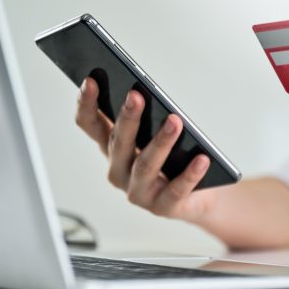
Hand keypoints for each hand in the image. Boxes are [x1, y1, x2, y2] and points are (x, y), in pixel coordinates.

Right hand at [75, 77, 215, 222]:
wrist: (196, 198)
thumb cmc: (173, 161)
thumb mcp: (156, 136)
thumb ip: (150, 119)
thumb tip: (154, 95)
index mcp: (113, 148)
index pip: (91, 125)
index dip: (86, 104)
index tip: (90, 80)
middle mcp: (119, 171)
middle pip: (119, 143)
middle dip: (127, 118)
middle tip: (136, 95)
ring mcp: (139, 192)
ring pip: (145, 165)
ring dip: (160, 142)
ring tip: (175, 122)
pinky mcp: (163, 207)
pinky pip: (177, 189)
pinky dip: (190, 174)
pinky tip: (202, 158)